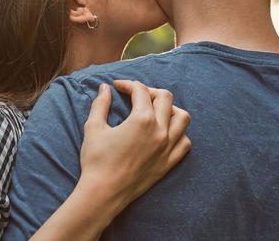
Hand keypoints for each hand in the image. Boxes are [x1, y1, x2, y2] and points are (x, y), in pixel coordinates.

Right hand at [78, 79, 191, 207]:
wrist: (103, 194)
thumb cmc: (96, 161)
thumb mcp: (93, 128)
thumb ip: (100, 104)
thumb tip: (105, 88)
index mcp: (142, 120)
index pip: (140, 90)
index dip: (127, 84)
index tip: (117, 86)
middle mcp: (159, 131)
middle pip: (165, 98)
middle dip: (149, 91)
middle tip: (135, 95)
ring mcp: (167, 148)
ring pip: (182, 118)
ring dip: (170, 109)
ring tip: (155, 111)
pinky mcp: (168, 164)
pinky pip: (185, 143)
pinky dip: (179, 134)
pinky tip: (165, 133)